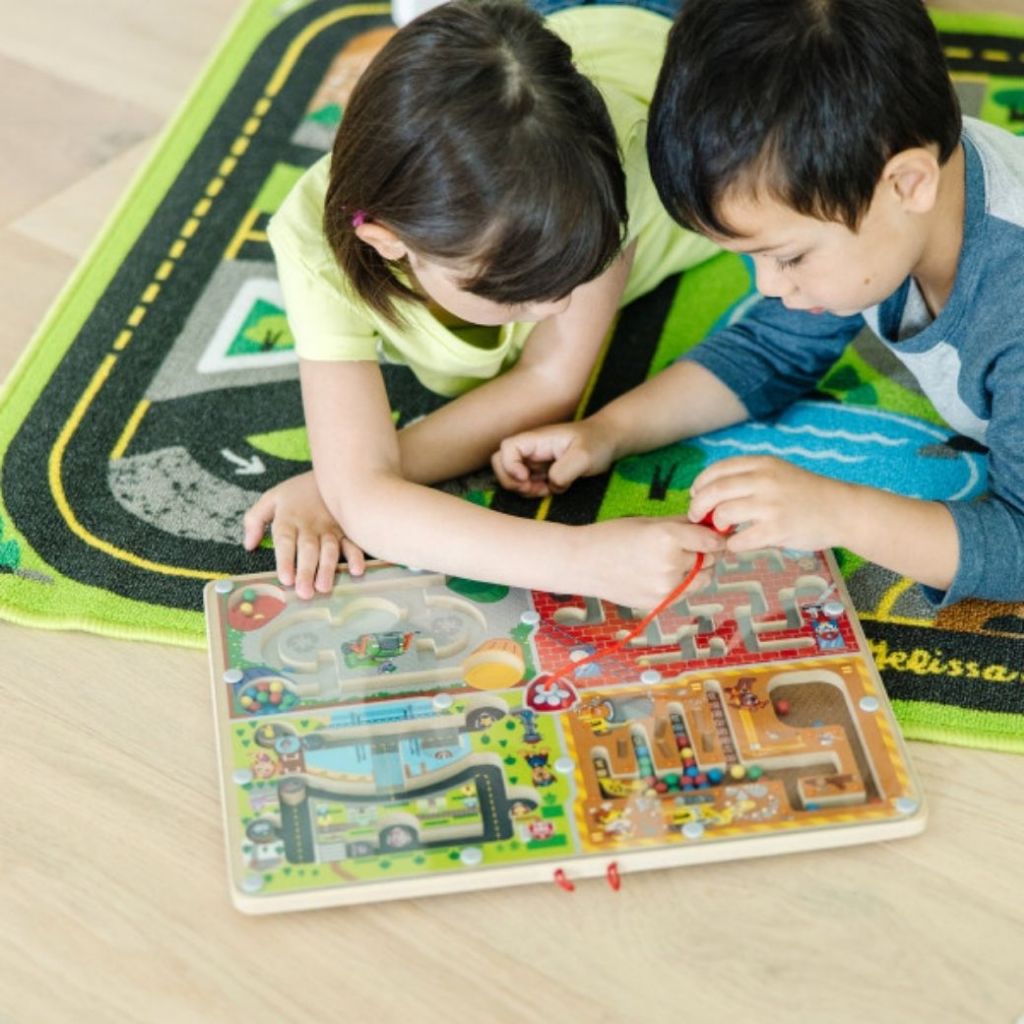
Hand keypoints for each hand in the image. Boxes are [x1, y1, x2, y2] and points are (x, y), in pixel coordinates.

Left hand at [242, 471, 365, 598]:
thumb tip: (249, 545)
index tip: (285, 579)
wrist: (332, 471)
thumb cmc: (298, 491)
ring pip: (329, 549)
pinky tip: (356, 570)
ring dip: (327, 569)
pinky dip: (356, 556)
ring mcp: (330, 528)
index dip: (286, 560)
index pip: (285, 541)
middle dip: (306, 571)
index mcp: (288, 519)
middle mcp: (309, 525)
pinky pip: (352, 543)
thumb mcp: (271, 498)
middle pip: (308, 549)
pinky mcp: (346, 530)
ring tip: (324, 587)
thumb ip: (255, 519)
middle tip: (305, 592)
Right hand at [492, 420, 616, 497]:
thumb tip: (550, 484)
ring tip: (546, 489)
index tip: (526, 477)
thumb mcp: (585, 456)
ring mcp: (534, 460)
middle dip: (512, 481)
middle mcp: (531, 449)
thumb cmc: (596, 442)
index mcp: (536, 439)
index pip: (506, 449)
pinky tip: (551, 489)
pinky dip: (534, 492)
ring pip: (512, 477)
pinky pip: (526, 484)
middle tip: (533, 488)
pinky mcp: (540, 471)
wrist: (607, 441)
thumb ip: (565, 471)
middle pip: (500, 464)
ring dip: (524, 489)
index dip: (509, 465)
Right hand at [574, 518, 724, 608]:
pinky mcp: (659, 603)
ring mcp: (665, 587)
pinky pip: (685, 593)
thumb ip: (681, 524)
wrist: (582, 563)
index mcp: (667, 538)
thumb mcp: (648, 522)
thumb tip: (709, 524)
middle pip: (709, 560)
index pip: (711, 541)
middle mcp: (670, 564)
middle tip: (688, 546)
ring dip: (697, 570)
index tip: (714, 534)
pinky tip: (660, 573)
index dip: (715, 537)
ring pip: (702, 580)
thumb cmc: (612, 535)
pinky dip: (682, 584)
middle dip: (705, 552)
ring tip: (674, 561)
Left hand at [687, 456, 853, 552]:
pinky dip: (732, 544)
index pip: (717, 470)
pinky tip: (737, 544)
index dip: (700, 483)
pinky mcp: (777, 529)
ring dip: (715, 525)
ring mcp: (771, 505)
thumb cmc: (806, 494)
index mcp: (762, 464)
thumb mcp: (778, 473)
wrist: (843, 510)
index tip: (696, 495)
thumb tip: (711, 491)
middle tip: (696, 517)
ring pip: (723, 514)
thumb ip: (749, 478)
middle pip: (713, 491)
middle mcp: (764, 480)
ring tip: (721, 530)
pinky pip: (740, 539)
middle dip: (698, 506)